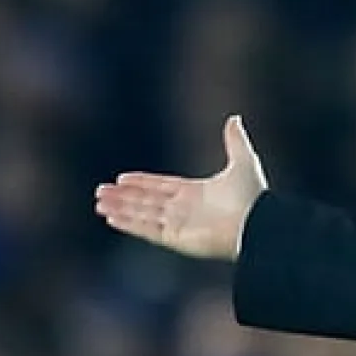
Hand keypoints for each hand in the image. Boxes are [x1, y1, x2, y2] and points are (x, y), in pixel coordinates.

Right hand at [94, 115, 268, 260]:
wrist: (255, 225)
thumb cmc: (251, 197)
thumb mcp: (243, 161)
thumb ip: (235, 141)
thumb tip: (234, 118)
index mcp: (198, 193)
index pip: (163, 186)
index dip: (143, 183)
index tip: (123, 178)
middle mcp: (186, 210)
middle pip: (147, 201)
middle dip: (124, 196)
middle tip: (101, 191)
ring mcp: (180, 225)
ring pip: (142, 214)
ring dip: (120, 207)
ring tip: (99, 202)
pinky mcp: (176, 238)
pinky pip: (147, 229)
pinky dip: (129, 222)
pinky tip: (111, 216)